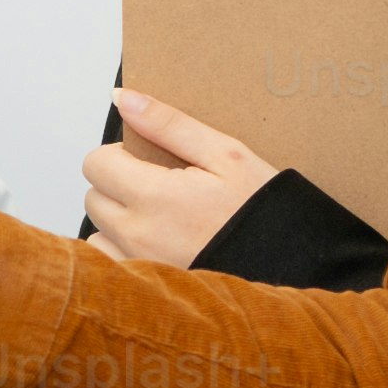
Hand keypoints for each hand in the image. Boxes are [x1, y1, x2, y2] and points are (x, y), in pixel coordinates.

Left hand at [77, 90, 278, 269]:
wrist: (293, 266)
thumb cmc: (264, 211)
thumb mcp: (225, 154)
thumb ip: (168, 124)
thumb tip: (122, 98)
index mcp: (155, 197)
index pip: (96, 164)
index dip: (120, 155)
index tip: (150, 161)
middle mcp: (139, 235)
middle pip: (94, 197)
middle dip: (119, 185)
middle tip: (162, 188)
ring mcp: (140, 267)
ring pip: (99, 233)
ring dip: (119, 222)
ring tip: (161, 220)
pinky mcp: (148, 290)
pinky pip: (112, 266)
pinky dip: (124, 253)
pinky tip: (159, 246)